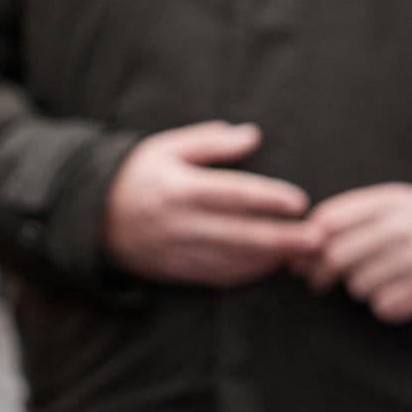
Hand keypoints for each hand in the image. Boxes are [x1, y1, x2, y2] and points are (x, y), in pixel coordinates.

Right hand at [103, 121, 312, 285]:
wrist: (91, 215)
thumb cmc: (136, 174)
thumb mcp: (165, 147)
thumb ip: (210, 142)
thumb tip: (252, 135)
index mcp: (177, 188)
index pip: (232, 194)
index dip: (269, 198)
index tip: (300, 201)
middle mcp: (178, 223)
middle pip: (241, 234)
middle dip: (284, 238)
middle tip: (319, 238)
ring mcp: (178, 251)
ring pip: (235, 259)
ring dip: (272, 258)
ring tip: (305, 252)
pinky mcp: (177, 270)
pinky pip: (220, 275)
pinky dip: (249, 272)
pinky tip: (271, 264)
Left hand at [299, 183, 411, 322]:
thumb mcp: (391, 204)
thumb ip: (348, 216)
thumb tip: (298, 241)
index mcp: (389, 202)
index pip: (329, 221)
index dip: (306, 243)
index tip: (298, 258)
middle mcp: (404, 227)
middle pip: (337, 255)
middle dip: (320, 273)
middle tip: (318, 282)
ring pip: (358, 284)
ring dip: (356, 288)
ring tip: (369, 281)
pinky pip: (385, 306)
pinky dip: (383, 305)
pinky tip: (394, 295)